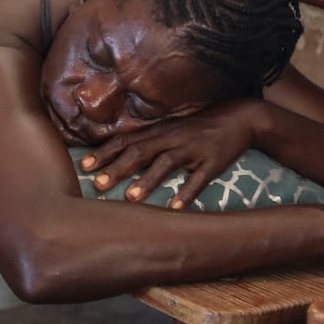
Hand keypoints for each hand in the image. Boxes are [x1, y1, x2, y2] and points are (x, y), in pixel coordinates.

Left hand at [78, 98, 261, 208]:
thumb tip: (118, 156)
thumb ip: (147, 141)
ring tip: (131, 198)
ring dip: (147, 181)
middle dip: (117, 169)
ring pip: (166, 164)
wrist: (238, 117)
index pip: (125, 141)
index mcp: (159, 131)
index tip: (84, 168)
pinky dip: (186, 193)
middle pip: (140, 152)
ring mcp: (192, 149)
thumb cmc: (197, 127)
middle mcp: (171, 138)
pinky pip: (198, 179)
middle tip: (97, 186)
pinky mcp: (212, 162)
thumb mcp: (170, 130)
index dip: (104, 154)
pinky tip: (175, 206)